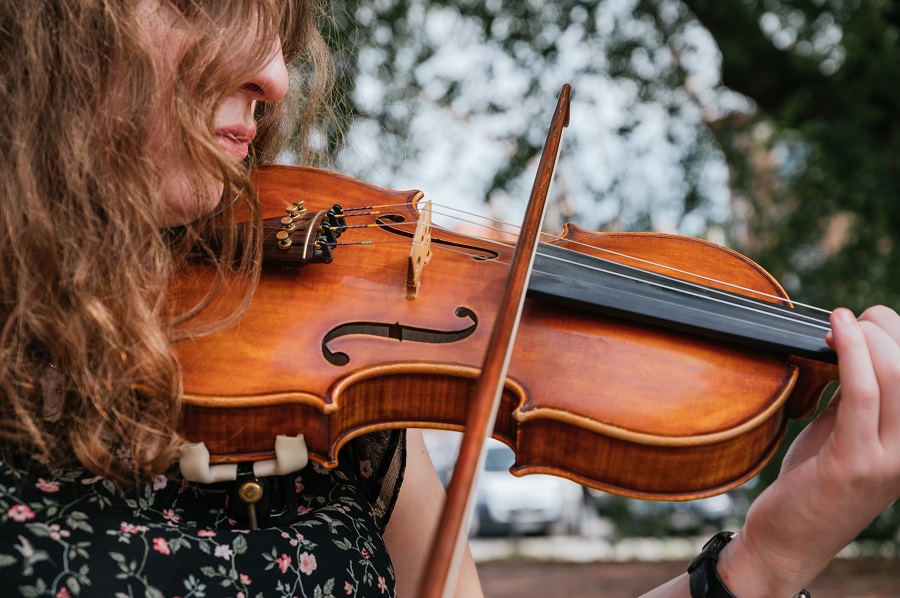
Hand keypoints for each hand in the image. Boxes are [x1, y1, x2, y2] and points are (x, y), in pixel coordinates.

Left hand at [717, 305, 899, 596]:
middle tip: (852, 317)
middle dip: (887, 329)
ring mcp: (889, 461)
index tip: (867, 319)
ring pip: (896, 377)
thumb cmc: (810, 484)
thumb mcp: (842, 432)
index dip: (899, 335)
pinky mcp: (856, 464)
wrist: (786, 541)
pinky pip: (863, 396)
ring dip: (869, 338)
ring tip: (842, 320)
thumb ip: (855, 397)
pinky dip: (851, 355)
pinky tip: (835, 332)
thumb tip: (854, 348)